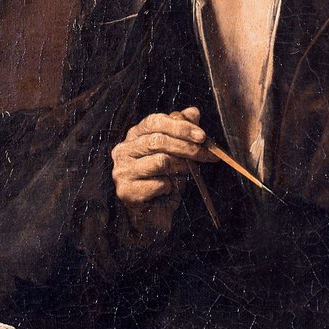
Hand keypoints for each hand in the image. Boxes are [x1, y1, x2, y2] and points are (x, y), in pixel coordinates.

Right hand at [111, 107, 213, 239]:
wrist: (153, 216)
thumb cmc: (164, 181)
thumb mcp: (177, 153)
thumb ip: (183, 131)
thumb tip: (193, 112)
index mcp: (134, 136)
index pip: (155, 121)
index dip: (180, 127)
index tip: (202, 136)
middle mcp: (123, 150)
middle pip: (158, 140)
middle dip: (187, 147)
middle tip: (207, 155)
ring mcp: (122, 171)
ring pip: (160, 161)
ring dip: (181, 168)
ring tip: (186, 174)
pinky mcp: (126, 191)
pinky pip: (158, 184)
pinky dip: (170, 187)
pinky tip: (169, 191)